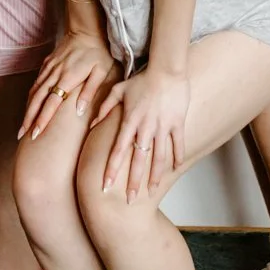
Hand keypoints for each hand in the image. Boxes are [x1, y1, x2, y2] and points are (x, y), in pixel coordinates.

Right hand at [19, 29, 115, 140]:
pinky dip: (31, 95)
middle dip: (28, 118)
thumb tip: (79, 111)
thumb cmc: (98, 53)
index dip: (42, 119)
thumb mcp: (101, 72)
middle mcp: (55, 73)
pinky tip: (29, 105)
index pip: (52, 103)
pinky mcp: (47, 63)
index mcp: (68, 77)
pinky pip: (37, 82)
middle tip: (21, 135)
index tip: (35, 133)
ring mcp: (49, 68)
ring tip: (23, 125)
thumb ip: (90, 91)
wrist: (87, 30)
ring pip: (34, 91)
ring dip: (27, 109)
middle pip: (37, 99)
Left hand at [92, 65, 189, 202]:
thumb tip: (91, 122)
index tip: (106, 186)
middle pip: (138, 160)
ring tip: (151, 192)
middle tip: (129, 201)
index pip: (118, 150)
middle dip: (133, 182)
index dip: (112, 169)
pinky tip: (174, 169)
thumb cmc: (142, 79)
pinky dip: (177, 157)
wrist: (167, 68)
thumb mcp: (119, 89)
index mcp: (130, 121)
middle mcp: (146, 127)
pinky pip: (178, 144)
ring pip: (159, 157)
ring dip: (155, 176)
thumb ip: (104, 107)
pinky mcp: (178, 123)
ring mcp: (163, 127)